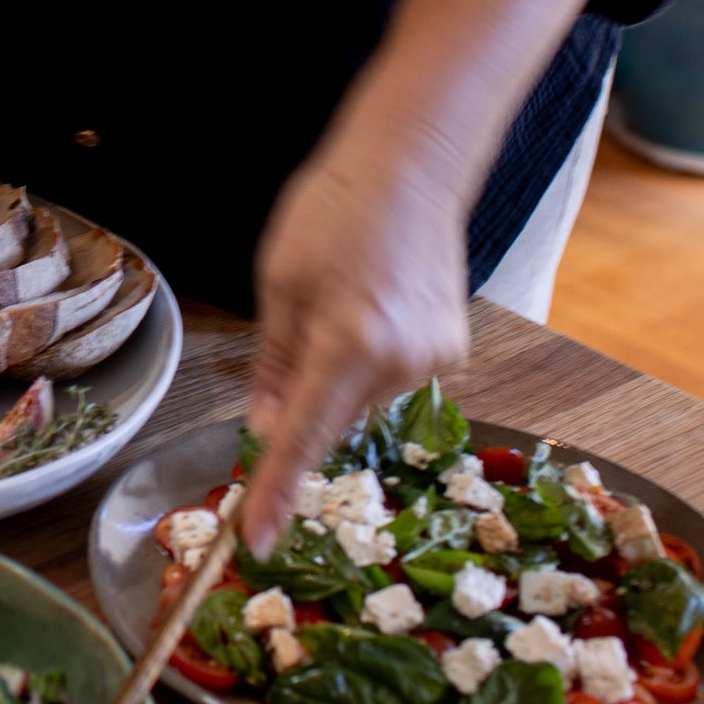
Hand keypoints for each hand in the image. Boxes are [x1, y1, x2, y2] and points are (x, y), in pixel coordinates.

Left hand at [240, 133, 469, 555]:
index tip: (253, 539)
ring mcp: (433, 358)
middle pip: (328, 418)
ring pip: (358, 398)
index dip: (274, 491)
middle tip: (295, 330)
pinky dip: (367, 358)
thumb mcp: (279, 284)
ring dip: (335, 374)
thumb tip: (261, 428)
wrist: (414, 164)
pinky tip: (371, 304)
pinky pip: (389, 376)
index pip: (300, 439)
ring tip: (340, 299)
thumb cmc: (334, 210)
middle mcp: (399, 362)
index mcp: (347, 344)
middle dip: (300, 400)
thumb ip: (272, 365)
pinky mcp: (450, 350)